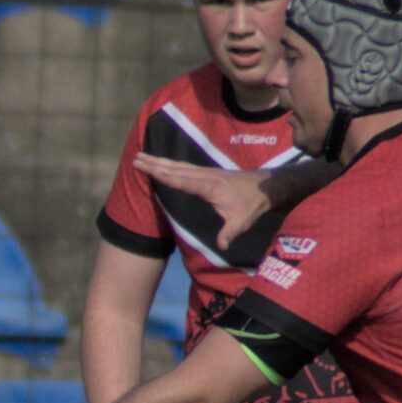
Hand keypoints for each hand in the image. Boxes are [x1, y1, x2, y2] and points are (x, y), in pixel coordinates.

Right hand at [132, 153, 275, 242]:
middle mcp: (205, 175)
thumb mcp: (242, 221)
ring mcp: (205, 172)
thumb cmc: (252, 204)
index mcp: (210, 186)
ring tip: (141, 156)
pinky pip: (183, 167)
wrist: (265, 187)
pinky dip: (169, 164)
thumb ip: (229, 233)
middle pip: (175, 169)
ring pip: (178, 165)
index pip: (183, 181)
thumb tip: (222, 246)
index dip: (166, 176)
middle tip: (136, 158)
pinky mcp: (206, 173)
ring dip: (159, 161)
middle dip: (155, 164)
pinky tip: (162, 163)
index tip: (150, 170)